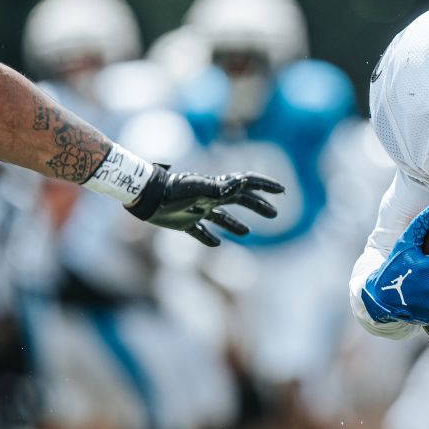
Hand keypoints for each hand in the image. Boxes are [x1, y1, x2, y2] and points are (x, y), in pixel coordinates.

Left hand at [125, 164, 284, 246]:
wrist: (147, 198)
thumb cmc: (172, 192)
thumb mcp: (197, 189)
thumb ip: (218, 188)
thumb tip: (241, 184)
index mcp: (217, 189)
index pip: (247, 184)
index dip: (265, 186)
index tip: (281, 191)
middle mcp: (210, 198)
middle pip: (240, 201)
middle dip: (258, 206)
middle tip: (274, 214)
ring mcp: (197, 210)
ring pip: (222, 217)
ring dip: (236, 223)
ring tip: (247, 232)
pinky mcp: (184, 223)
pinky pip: (200, 232)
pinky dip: (209, 238)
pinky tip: (216, 244)